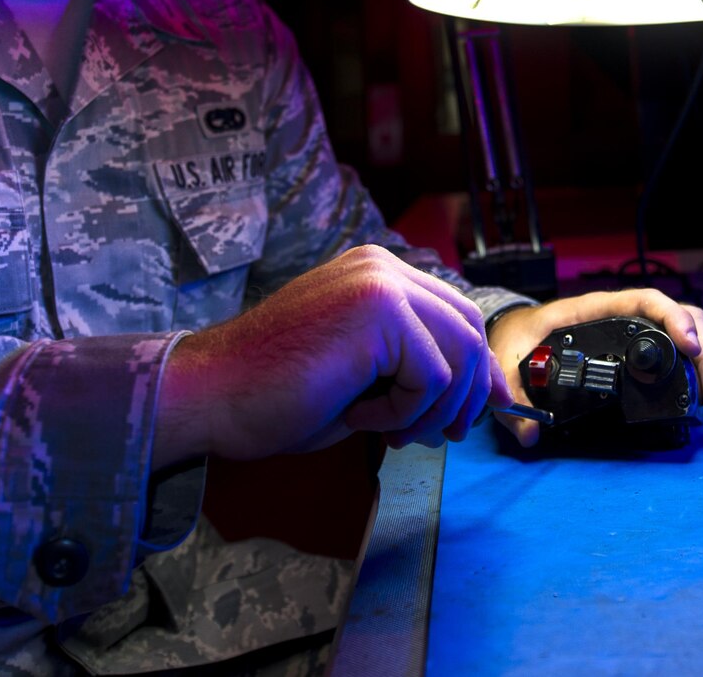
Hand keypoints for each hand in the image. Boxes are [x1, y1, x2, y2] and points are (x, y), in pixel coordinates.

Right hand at [155, 246, 513, 463]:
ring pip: (458, 355)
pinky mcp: (378, 309)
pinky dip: (402, 414)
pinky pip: (430, 377)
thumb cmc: (274, 394)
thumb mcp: (362, 374)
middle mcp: (381, 267)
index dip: (479, 366)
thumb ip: (415, 367)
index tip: (490, 407)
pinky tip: (358, 417)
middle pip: (467, 329)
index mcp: (376, 274)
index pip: (456, 313)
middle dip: (468, 394)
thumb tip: (480, 393)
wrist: (211, 396)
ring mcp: (380, 282)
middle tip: (446, 435)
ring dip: (431, 411)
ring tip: (385, 429)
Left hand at [486, 288, 702, 446]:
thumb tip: (531, 433)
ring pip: (683, 331)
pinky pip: (673, 349)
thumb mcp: (506, 360)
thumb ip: (511, 395)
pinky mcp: (635, 350)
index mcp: (593, 310)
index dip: (672, 318)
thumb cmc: (515, 336)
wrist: (513, 333)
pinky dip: (693, 368)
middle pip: (678, 316)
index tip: (689, 347)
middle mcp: (618, 316)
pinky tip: (699, 393)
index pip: (643, 301)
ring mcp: (630, 332)